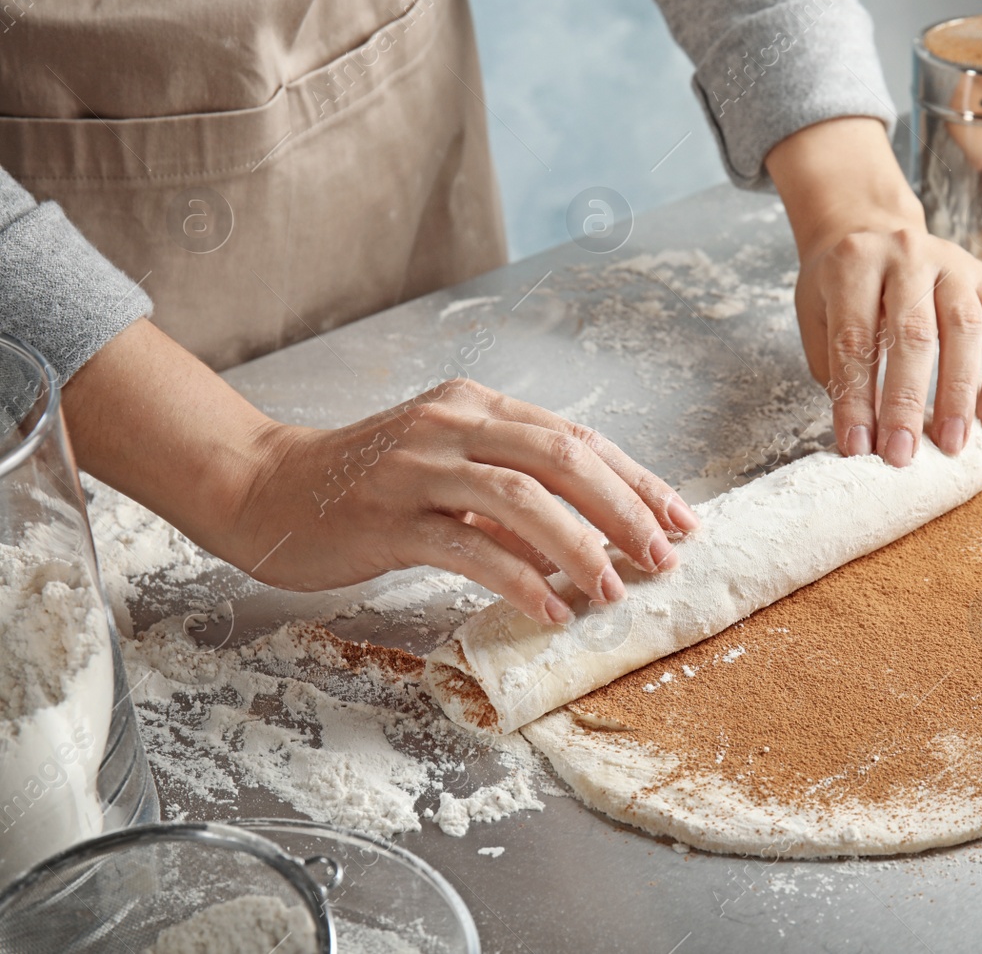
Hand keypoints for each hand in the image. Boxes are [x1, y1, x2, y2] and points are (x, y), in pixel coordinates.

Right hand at [238, 379, 697, 623]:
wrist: (263, 488)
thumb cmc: (365, 485)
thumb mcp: (449, 471)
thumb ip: (513, 494)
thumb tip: (593, 537)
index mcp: (476, 405)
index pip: (577, 437)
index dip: (637, 480)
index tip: (683, 519)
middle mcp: (452, 425)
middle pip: (562, 457)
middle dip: (624, 509)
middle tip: (663, 558)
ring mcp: (418, 468)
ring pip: (521, 497)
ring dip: (579, 546)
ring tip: (614, 591)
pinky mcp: (387, 517)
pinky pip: (466, 546)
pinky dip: (517, 578)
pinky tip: (549, 610)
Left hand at [766, 117, 981, 466]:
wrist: (871, 230)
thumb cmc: (841, 288)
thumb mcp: (819, 317)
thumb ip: (838, 370)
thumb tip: (863, 439)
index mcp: (853, 263)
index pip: (854, 338)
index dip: (856, 398)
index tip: (858, 446)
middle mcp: (905, 254)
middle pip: (912, 334)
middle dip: (907, 401)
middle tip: (903, 454)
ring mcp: (952, 262)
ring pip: (964, 328)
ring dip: (960, 392)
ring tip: (952, 443)